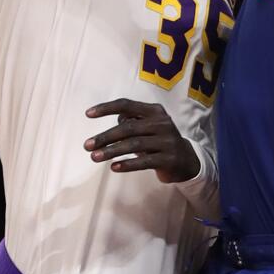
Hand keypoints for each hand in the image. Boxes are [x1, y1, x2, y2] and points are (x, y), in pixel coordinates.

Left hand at [84, 98, 199, 182]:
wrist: (186, 159)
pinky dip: (128, 164)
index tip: (88, 114)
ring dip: (112, 151)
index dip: (107, 108)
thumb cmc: (160, 141)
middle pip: (129, 128)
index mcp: (154, 111)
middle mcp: (161, 123)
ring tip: (94, 157)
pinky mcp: (168, 159)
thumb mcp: (149, 126)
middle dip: (106, 136)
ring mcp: (166, 141)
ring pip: (134, 145)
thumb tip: (116, 119)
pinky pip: (145, 161)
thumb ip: (133, 121)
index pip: (127, 105)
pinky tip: (114, 167)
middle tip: (87, 145)